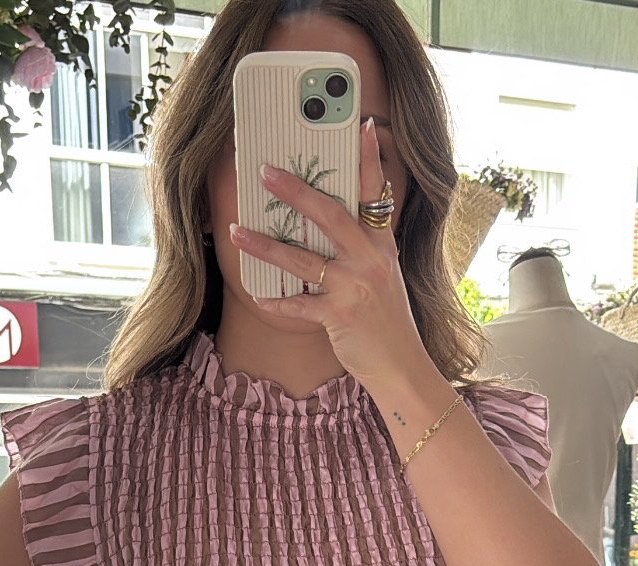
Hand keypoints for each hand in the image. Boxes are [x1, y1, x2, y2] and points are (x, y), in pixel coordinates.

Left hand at [229, 116, 428, 394]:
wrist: (401, 367)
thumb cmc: (387, 321)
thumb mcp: (385, 275)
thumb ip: (365, 246)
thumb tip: (337, 222)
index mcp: (382, 245)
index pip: (376, 194)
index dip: (369, 160)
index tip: (362, 127)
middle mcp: (370, 261)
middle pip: (330, 215)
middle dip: (296, 192)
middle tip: (266, 172)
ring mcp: (354, 288)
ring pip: (303, 259)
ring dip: (265, 245)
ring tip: (236, 231)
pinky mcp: (339, 316)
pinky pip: (299, 305)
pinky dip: (276, 300)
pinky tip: (256, 294)